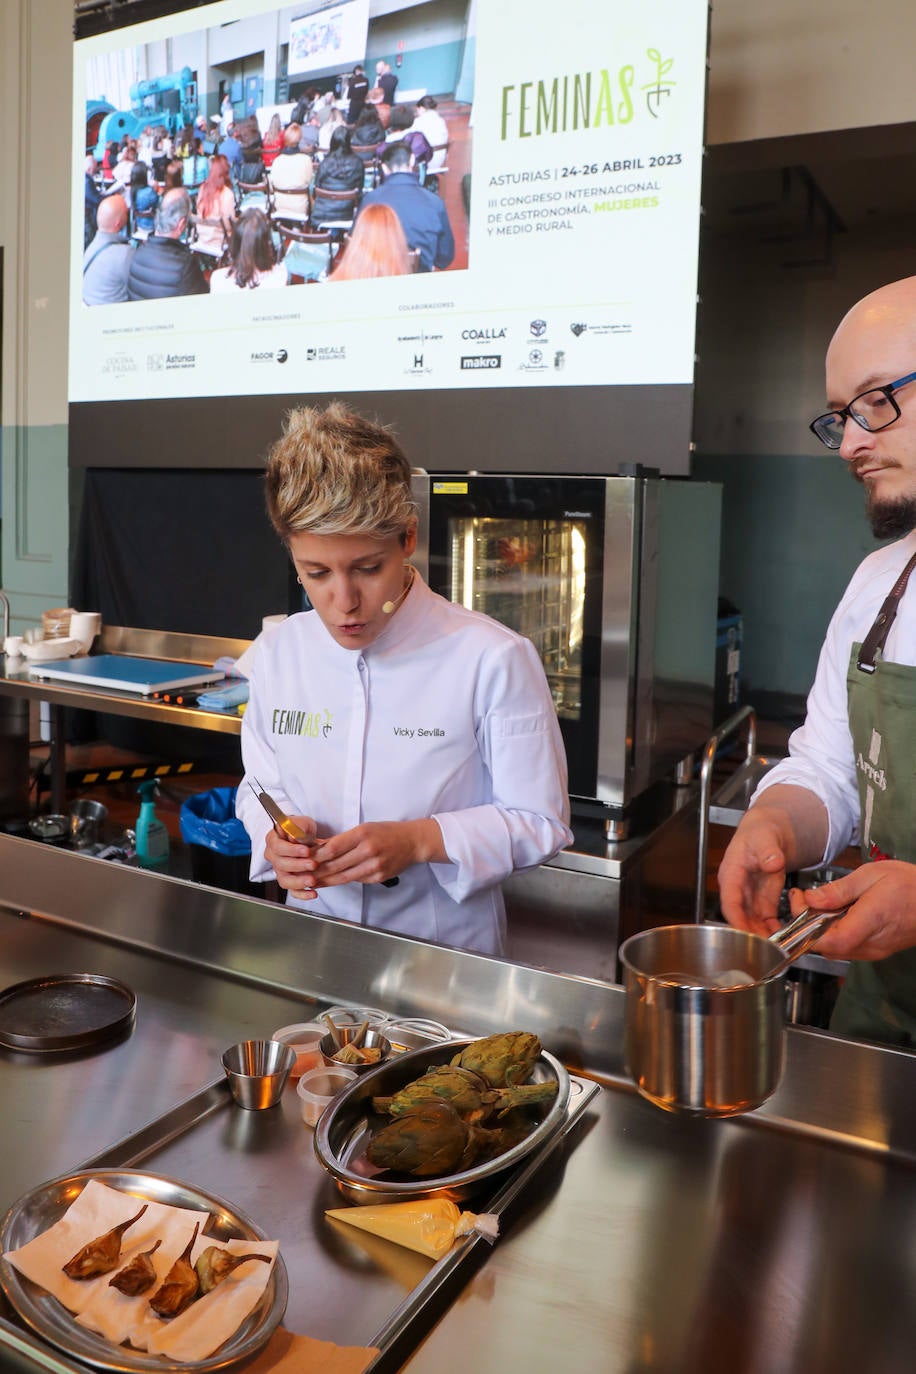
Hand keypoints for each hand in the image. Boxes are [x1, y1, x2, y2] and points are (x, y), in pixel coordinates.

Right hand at [264, 816, 320, 900]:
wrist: (304, 837)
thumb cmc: (301, 829)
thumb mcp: (302, 823)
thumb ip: (298, 828)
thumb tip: (294, 837)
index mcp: (273, 841)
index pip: (278, 847)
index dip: (292, 850)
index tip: (306, 850)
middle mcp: (274, 857)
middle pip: (281, 864)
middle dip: (299, 865)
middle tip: (313, 864)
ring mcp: (280, 870)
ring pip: (284, 880)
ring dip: (299, 881)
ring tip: (313, 880)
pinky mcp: (288, 881)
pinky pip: (292, 891)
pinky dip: (302, 894)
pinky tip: (313, 893)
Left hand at [308, 819, 445, 889]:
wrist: (413, 842)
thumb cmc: (387, 832)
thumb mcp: (365, 828)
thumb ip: (344, 839)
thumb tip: (320, 847)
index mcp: (363, 834)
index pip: (333, 847)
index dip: (316, 855)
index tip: (305, 858)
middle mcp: (368, 850)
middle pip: (335, 864)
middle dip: (317, 870)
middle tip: (302, 873)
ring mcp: (375, 865)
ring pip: (343, 877)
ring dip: (325, 880)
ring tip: (311, 882)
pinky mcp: (379, 877)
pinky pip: (356, 880)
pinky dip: (342, 880)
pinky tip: (332, 881)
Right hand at [717, 814, 787, 937]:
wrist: (768, 831)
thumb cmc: (760, 832)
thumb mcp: (764, 836)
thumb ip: (768, 850)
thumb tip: (772, 862)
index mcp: (731, 873)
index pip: (729, 900)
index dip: (735, 919)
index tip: (743, 933)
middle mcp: (738, 888)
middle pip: (740, 917)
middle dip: (750, 933)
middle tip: (764, 946)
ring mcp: (750, 896)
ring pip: (752, 922)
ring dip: (761, 935)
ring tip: (775, 946)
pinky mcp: (762, 900)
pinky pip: (765, 919)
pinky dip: (772, 929)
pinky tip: (782, 937)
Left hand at [786, 861, 915, 961]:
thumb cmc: (909, 885)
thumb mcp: (872, 875)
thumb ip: (840, 890)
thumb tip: (811, 900)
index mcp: (870, 922)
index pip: (829, 941)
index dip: (806, 928)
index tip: (800, 903)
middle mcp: (870, 944)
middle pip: (826, 947)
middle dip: (809, 924)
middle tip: (807, 898)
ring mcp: (874, 951)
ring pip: (835, 948)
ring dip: (821, 929)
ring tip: (823, 903)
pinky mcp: (876, 951)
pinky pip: (847, 947)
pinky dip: (835, 932)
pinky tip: (839, 913)